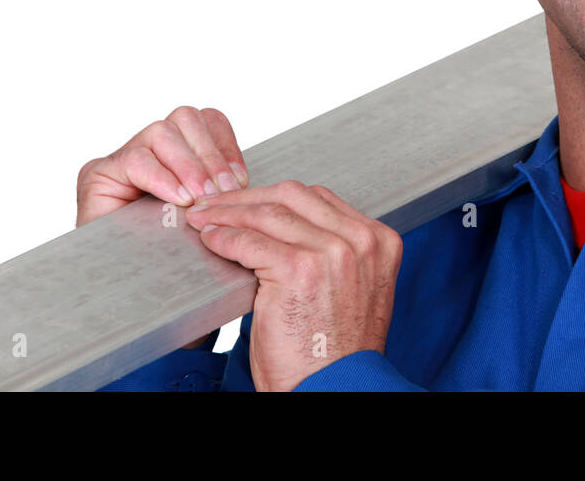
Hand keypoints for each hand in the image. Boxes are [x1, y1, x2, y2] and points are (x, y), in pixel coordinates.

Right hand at [76, 105, 248, 350]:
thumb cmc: (181, 267)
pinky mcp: (98, 176)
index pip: (209, 122)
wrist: (139, 307)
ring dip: (189, 165)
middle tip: (225, 191)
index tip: (241, 180)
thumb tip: (269, 190)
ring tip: (200, 198)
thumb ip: (233, 198)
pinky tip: (177, 200)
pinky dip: (160, 178)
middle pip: (187, 119)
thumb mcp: (216, 225)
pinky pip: (133, 160)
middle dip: (212, 155)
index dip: (226, 146)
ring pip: (163, 132)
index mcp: (181, 154)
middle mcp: (151, 151)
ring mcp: (123, 161)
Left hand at [184, 180, 402, 391]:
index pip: (319, 199)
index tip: (249, 202)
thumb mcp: (352, 289)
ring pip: (268, 214)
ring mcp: (333, 253)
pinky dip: (225, 238)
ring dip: (228, 213)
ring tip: (205, 219)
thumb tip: (282, 228)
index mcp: (379, 241)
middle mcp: (361, 241)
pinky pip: (250, 242)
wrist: (335, 388)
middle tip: (217, 203)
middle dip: (248, 196)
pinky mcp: (300, 269)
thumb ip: (334, 253)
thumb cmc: (335, 351)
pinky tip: (212, 241)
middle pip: (293, 195)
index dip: (276, 197)